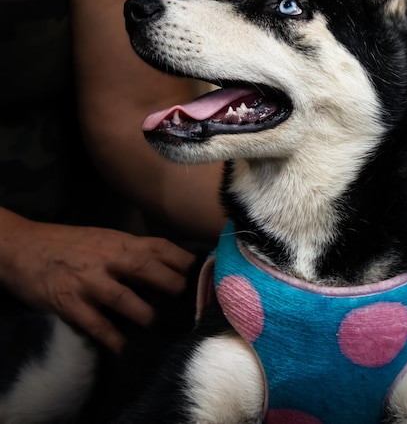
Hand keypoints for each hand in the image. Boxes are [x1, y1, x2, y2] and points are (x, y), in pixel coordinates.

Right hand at [0, 213, 193, 353]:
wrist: (22, 246)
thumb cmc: (68, 244)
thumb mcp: (103, 239)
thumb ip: (131, 251)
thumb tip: (165, 267)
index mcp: (120, 241)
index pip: (160, 247)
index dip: (184, 261)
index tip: (203, 274)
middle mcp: (108, 258)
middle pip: (148, 269)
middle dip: (173, 286)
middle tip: (189, 304)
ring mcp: (88, 281)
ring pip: (125, 299)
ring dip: (145, 314)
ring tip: (158, 326)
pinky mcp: (69, 302)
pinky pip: (95, 324)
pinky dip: (112, 337)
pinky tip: (124, 347)